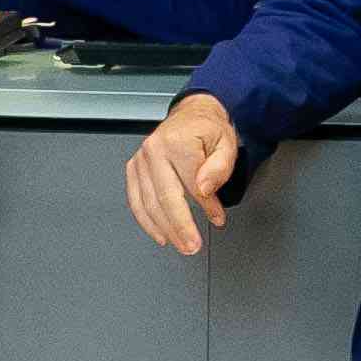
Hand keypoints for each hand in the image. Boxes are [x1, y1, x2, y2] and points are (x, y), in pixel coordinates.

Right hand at [125, 94, 242, 255]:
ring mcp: (141, 160)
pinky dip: (147, 221)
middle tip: (192, 245)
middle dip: (180, 227)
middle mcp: (154, 150)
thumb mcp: (226, 143)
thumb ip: (219, 167)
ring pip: (149, 203)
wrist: (191, 114)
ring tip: (180, 244)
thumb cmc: (208, 129)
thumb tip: (205, 189)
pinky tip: (160, 234)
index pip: (193, 185)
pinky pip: (136, 200)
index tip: (217, 219)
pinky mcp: (134, 168)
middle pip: (165, 198)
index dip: (207, 207)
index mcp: (177, 143)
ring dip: (164, 229)